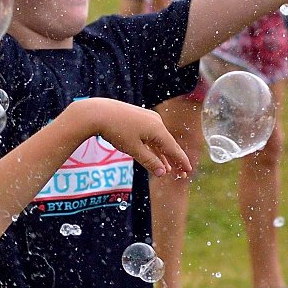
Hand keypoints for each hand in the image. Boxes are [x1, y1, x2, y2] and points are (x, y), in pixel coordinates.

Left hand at [67, 98, 191, 180]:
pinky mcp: (140, 119)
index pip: (173, 149)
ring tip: (168, 169)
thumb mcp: (133, 149)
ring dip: (163, 155)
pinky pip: (151, 135)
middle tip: (180, 174)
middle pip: (168, 144)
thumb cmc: (116, 131)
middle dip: (173, 160)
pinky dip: (154, 147)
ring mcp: (149, 119)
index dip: (181, 161)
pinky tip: (155, 154)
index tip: (188, 171)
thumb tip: (162, 173)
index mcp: (158, 129)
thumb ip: (149, 161)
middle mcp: (157, 122)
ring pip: (159, 140)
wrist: (99, 113)